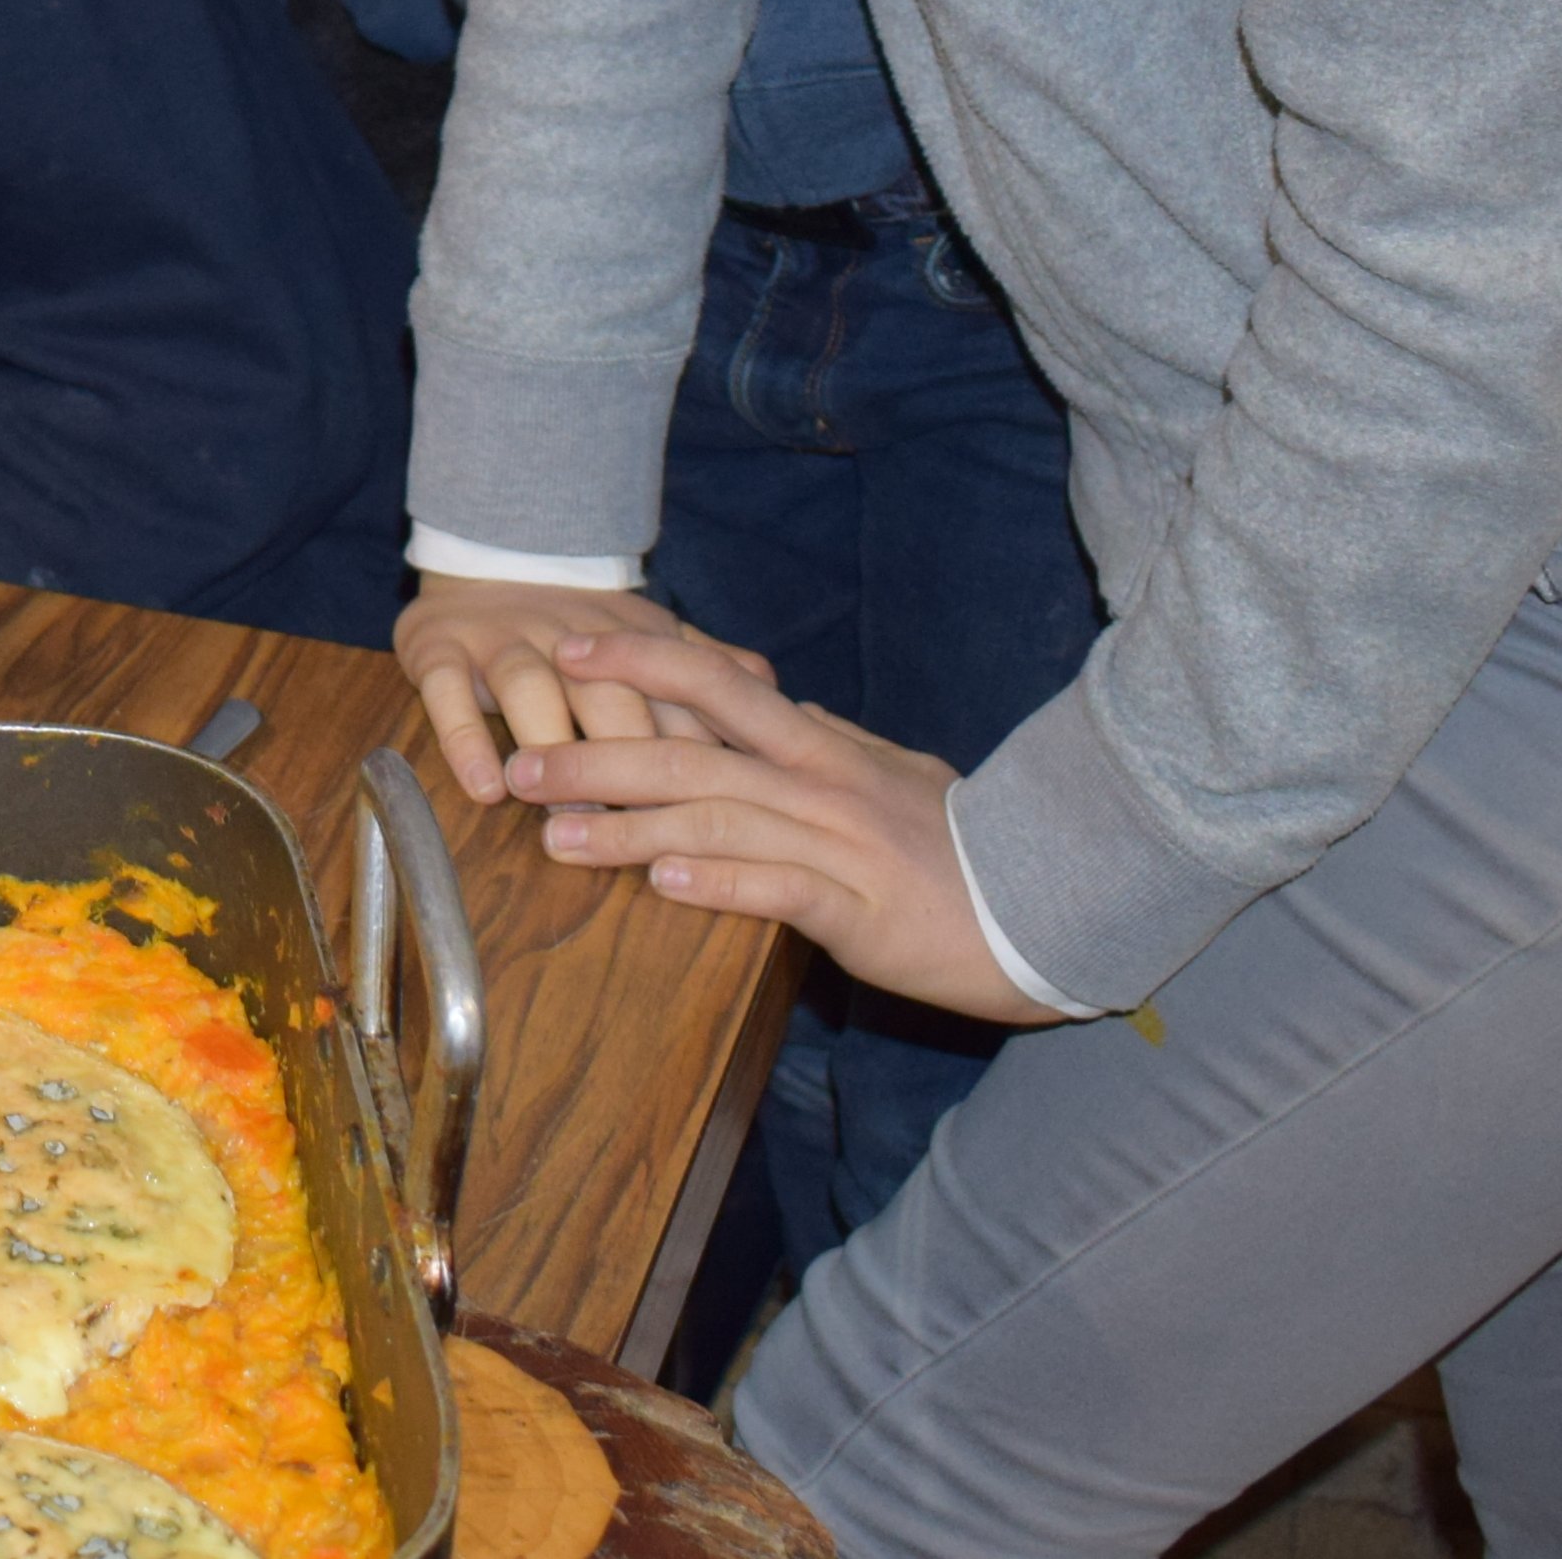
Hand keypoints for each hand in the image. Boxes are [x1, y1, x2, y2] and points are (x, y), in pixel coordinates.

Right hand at [394, 574, 699, 800]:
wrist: (490, 557)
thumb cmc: (583, 628)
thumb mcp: (649, 636)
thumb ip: (709, 667)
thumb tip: (778, 695)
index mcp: (629, 641)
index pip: (669, 699)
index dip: (692, 756)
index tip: (712, 815)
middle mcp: (569, 638)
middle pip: (607, 698)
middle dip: (624, 763)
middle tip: (635, 830)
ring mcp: (502, 640)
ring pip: (530, 690)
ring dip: (549, 749)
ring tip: (560, 810)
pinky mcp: (438, 646)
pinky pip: (446, 692)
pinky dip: (465, 740)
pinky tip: (486, 790)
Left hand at [503, 626, 1052, 1024]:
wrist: (1044, 907)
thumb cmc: (957, 846)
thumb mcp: (888, 775)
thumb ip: (827, 740)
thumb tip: (779, 703)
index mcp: (820, 746)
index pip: (717, 682)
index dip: (640, 659)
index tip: (568, 649)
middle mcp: (819, 783)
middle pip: (694, 750)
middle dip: (596, 755)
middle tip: (517, 766)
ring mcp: (837, 845)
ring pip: (717, 819)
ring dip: (627, 826)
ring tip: (554, 836)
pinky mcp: (858, 911)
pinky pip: (778, 890)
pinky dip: (718, 882)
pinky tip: (662, 882)